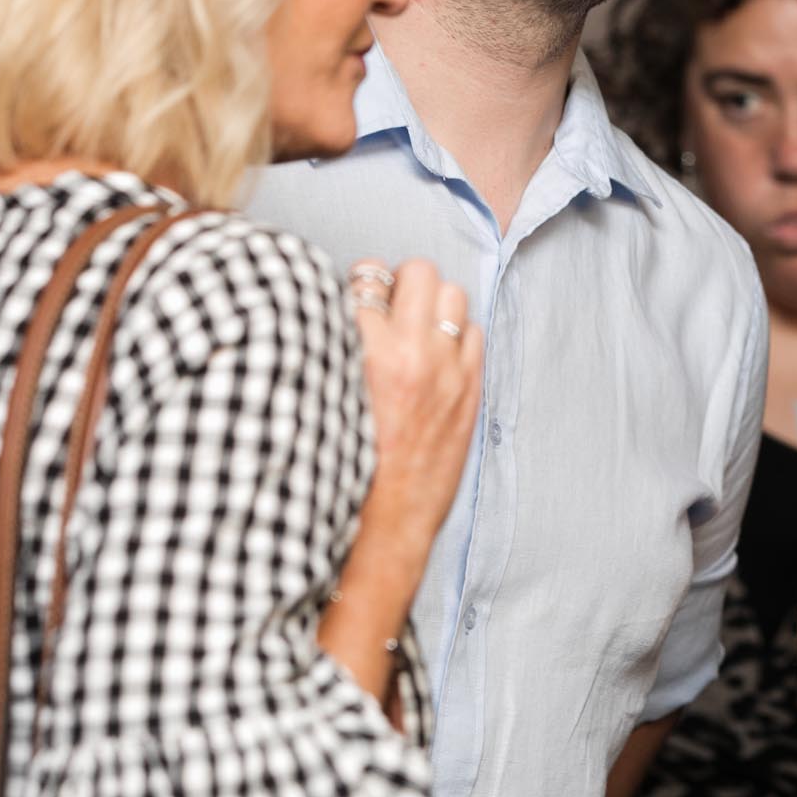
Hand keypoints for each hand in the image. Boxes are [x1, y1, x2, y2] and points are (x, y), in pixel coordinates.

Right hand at [348, 258, 481, 573]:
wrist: (383, 525)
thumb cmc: (340, 467)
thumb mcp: (322, 397)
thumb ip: (335, 348)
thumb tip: (339, 306)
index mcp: (364, 353)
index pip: (364, 279)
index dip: (358, 287)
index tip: (354, 300)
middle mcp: (411, 354)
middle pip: (418, 271)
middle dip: (401, 284)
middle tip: (388, 309)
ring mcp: (448, 371)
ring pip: (453, 294)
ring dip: (433, 305)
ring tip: (415, 330)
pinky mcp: (471, 390)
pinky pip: (475, 332)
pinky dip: (457, 337)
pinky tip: (436, 358)